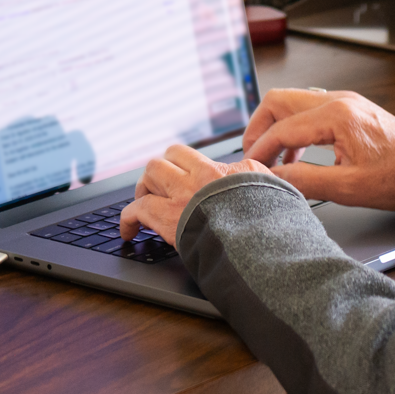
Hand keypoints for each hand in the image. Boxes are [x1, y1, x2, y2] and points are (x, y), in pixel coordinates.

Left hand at [118, 144, 270, 241]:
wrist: (256, 239)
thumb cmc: (264, 217)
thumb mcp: (266, 185)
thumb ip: (251, 173)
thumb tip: (247, 171)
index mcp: (217, 170)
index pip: (183, 154)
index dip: (174, 165)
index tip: (174, 177)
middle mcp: (196, 177)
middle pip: (161, 160)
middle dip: (156, 174)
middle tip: (157, 190)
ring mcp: (180, 196)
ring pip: (149, 175)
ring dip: (143, 189)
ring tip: (144, 203)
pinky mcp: (167, 218)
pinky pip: (136, 210)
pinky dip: (128, 220)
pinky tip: (129, 231)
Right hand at [241, 89, 394, 211]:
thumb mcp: (348, 186)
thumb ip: (305, 180)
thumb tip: (272, 178)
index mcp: (338, 116)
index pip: (282, 128)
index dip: (260, 150)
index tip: (249, 168)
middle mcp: (338, 100)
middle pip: (280, 101)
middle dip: (259, 128)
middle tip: (252, 156)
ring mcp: (343, 101)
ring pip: (293, 103)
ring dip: (276, 128)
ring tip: (272, 159)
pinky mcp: (347, 109)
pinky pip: (309, 110)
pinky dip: (294, 129)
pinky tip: (295, 156)